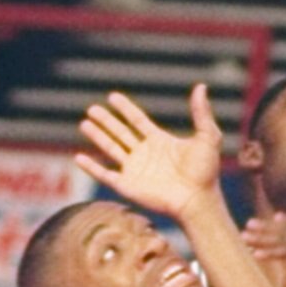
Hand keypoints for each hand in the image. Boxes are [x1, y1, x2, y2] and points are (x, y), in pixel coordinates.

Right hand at [76, 82, 222, 221]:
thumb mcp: (207, 136)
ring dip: (97, 136)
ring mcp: (134, 169)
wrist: (197, 199)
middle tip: (91, 109)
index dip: (125, 108)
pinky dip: (91, 167)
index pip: (137, 120)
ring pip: (110, 148)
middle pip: (120, 132)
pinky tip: (78, 157)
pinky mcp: (127, 185)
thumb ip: (201, 112)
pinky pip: (104, 174)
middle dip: (105, 121)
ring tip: (84, 123)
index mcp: (159, 141)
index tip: (113, 97)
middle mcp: (144, 154)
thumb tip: (201, 86)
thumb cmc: (205, 171)